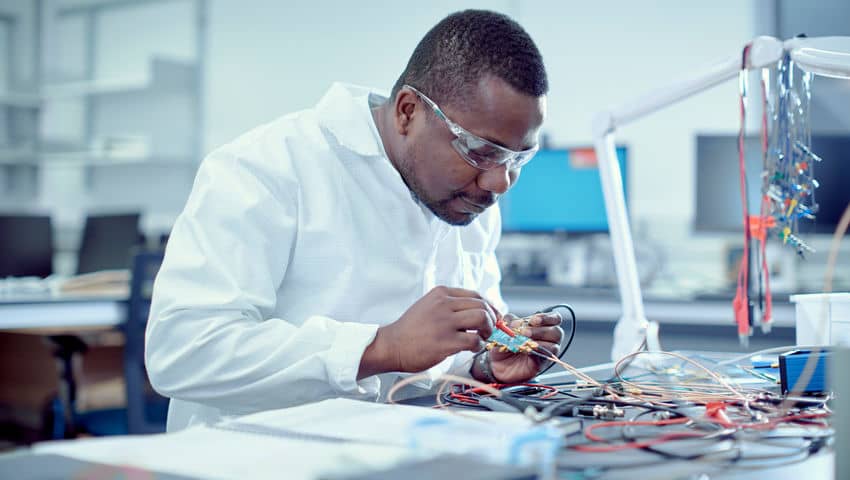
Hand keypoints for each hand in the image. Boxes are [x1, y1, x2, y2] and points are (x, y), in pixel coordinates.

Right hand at [358, 286, 496, 377]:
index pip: (475, 295)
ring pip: (482, 318)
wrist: (392, 345)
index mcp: (441, 294)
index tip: (493, 316)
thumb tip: (475, 310)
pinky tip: (472, 348)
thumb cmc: (410, 330)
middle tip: (490, 329)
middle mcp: (444, 304)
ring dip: (488, 329)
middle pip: (482, 305)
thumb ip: (449, 305)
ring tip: (482, 337)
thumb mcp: (428, 306)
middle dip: (492, 318)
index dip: (489, 307)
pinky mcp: (446, 341)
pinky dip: (479, 344)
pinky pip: (474, 340)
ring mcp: (445, 322)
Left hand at [489, 312, 562, 383]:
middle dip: (540, 330)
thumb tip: (514, 320)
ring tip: (522, 341)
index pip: (555, 319)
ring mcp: (546, 352)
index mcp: (542, 326)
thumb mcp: (505, 328)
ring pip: (553, 346)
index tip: (533, 320)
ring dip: (538, 343)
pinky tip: (525, 351)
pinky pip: (544, 358)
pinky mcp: (541, 364)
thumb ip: (510, 321)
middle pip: (556, 332)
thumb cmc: (505, 343)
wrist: (496, 363)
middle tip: (524, 332)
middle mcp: (548, 339)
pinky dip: (535, 353)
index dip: (547, 318)